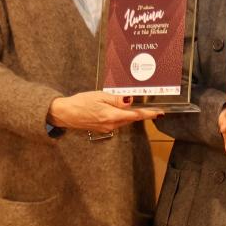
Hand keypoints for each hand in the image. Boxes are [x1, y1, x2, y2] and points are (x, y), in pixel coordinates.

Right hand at [47, 92, 162, 133]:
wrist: (65, 114)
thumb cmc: (81, 102)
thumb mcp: (100, 96)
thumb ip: (116, 99)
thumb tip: (130, 101)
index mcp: (112, 116)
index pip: (135, 115)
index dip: (149, 114)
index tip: (160, 113)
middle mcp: (111, 125)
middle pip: (131, 119)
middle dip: (140, 113)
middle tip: (152, 108)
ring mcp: (106, 128)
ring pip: (124, 121)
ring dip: (130, 115)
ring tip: (135, 107)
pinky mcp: (102, 129)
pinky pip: (116, 122)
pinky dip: (121, 117)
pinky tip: (119, 110)